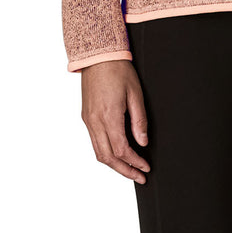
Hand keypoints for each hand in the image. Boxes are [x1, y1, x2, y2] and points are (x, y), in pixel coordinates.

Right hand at [80, 59, 151, 183]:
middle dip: (124, 171)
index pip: (122, 150)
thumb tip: (142, 142)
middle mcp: (95, 121)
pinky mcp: (86, 117)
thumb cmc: (118, 70)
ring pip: (98, 152)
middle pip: (108, 157)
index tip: (145, 167)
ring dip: (114, 165)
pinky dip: (105, 152)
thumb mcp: (135, 93)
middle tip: (139, 176)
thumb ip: (139, 120)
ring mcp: (88, 120)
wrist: (98, 56)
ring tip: (129, 170)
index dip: (134, 162)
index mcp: (109, 116)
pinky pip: (94, 142)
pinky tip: (117, 153)